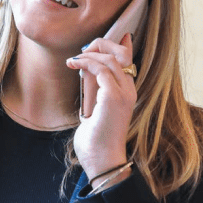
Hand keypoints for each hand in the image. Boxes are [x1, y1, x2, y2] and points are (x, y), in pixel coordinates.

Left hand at [66, 32, 135, 182]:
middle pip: (119, 53)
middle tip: (79, 53)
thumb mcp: (94, 108)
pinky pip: (101, 68)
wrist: (102, 160)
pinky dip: (86, 62)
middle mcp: (130, 91)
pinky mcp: (113, 97)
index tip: (95, 42)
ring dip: (88, 54)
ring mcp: (124, 94)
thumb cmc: (97, 141)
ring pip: (110, 58)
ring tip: (73, 60)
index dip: (115, 45)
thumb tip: (86, 71)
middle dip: (98, 46)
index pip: (127, 59)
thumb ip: (94, 89)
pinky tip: (73, 65)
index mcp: (127, 93)